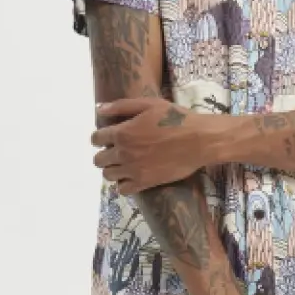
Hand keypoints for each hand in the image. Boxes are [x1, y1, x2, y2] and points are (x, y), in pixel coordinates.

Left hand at [91, 97, 214, 192]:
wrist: (199, 140)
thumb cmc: (175, 118)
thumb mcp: (149, 104)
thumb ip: (121, 106)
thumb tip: (99, 109)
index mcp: (122, 132)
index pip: (95, 139)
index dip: (100, 137)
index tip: (108, 136)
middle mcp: (123, 153)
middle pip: (98, 160)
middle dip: (104, 153)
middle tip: (117, 150)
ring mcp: (133, 170)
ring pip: (108, 175)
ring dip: (113, 168)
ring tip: (124, 163)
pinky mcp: (144, 183)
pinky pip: (122, 190)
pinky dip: (123, 184)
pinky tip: (132, 175)